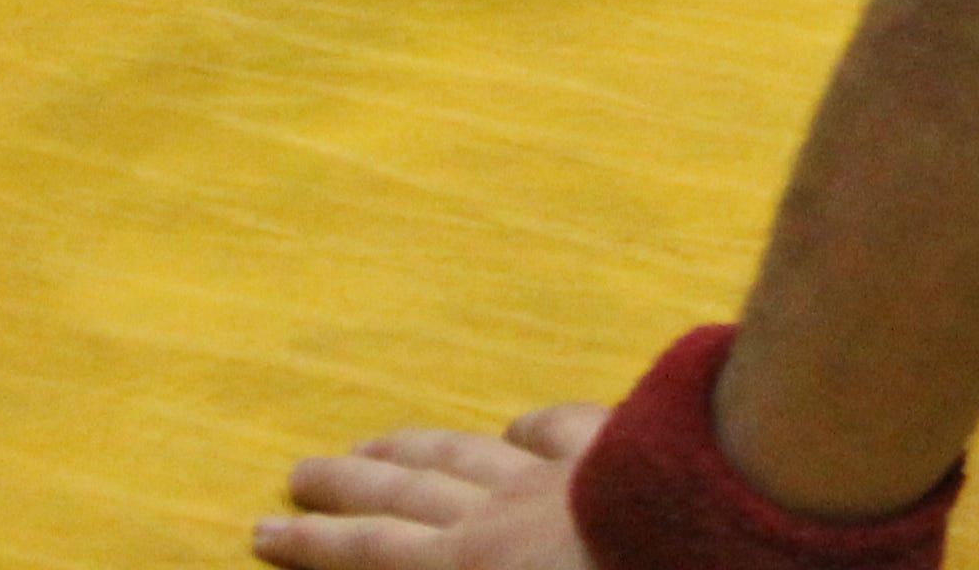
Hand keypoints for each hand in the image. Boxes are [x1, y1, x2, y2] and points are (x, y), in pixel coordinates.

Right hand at [254, 408, 605, 569]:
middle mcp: (501, 512)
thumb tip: (438, 554)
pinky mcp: (620, 451)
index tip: (260, 528)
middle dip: (346, 487)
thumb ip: (471, 569)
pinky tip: (516, 423)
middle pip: (406, 492)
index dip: (317, 545)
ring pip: (470, 454)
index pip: (376, 552)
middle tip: (298, 471)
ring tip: (375, 442)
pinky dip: (531, 428)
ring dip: (415, 449)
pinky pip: (563, 431)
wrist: (718, 525)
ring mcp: (560, 473)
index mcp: (473, 567)